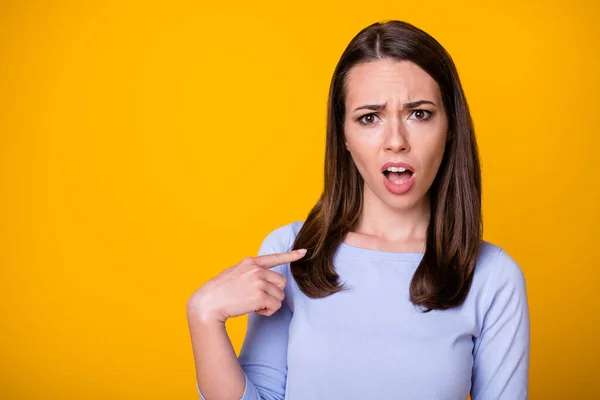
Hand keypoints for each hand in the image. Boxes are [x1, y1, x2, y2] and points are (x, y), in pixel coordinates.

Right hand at [187, 248, 306, 323]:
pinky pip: (275, 306)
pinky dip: (267, 311)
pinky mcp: (259, 296)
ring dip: (270, 304)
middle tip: (258, 298)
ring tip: (253, 304)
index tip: (304, 252)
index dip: (291, 255)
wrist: (209, 302)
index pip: (274, 257)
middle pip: (281, 283)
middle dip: (273, 293)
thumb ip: (251, 272)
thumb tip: (267, 279)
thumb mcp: (236, 272)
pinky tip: (254, 310)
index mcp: (250, 262)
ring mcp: (258, 282)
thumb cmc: (221, 291)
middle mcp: (256, 270)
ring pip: (280, 296)